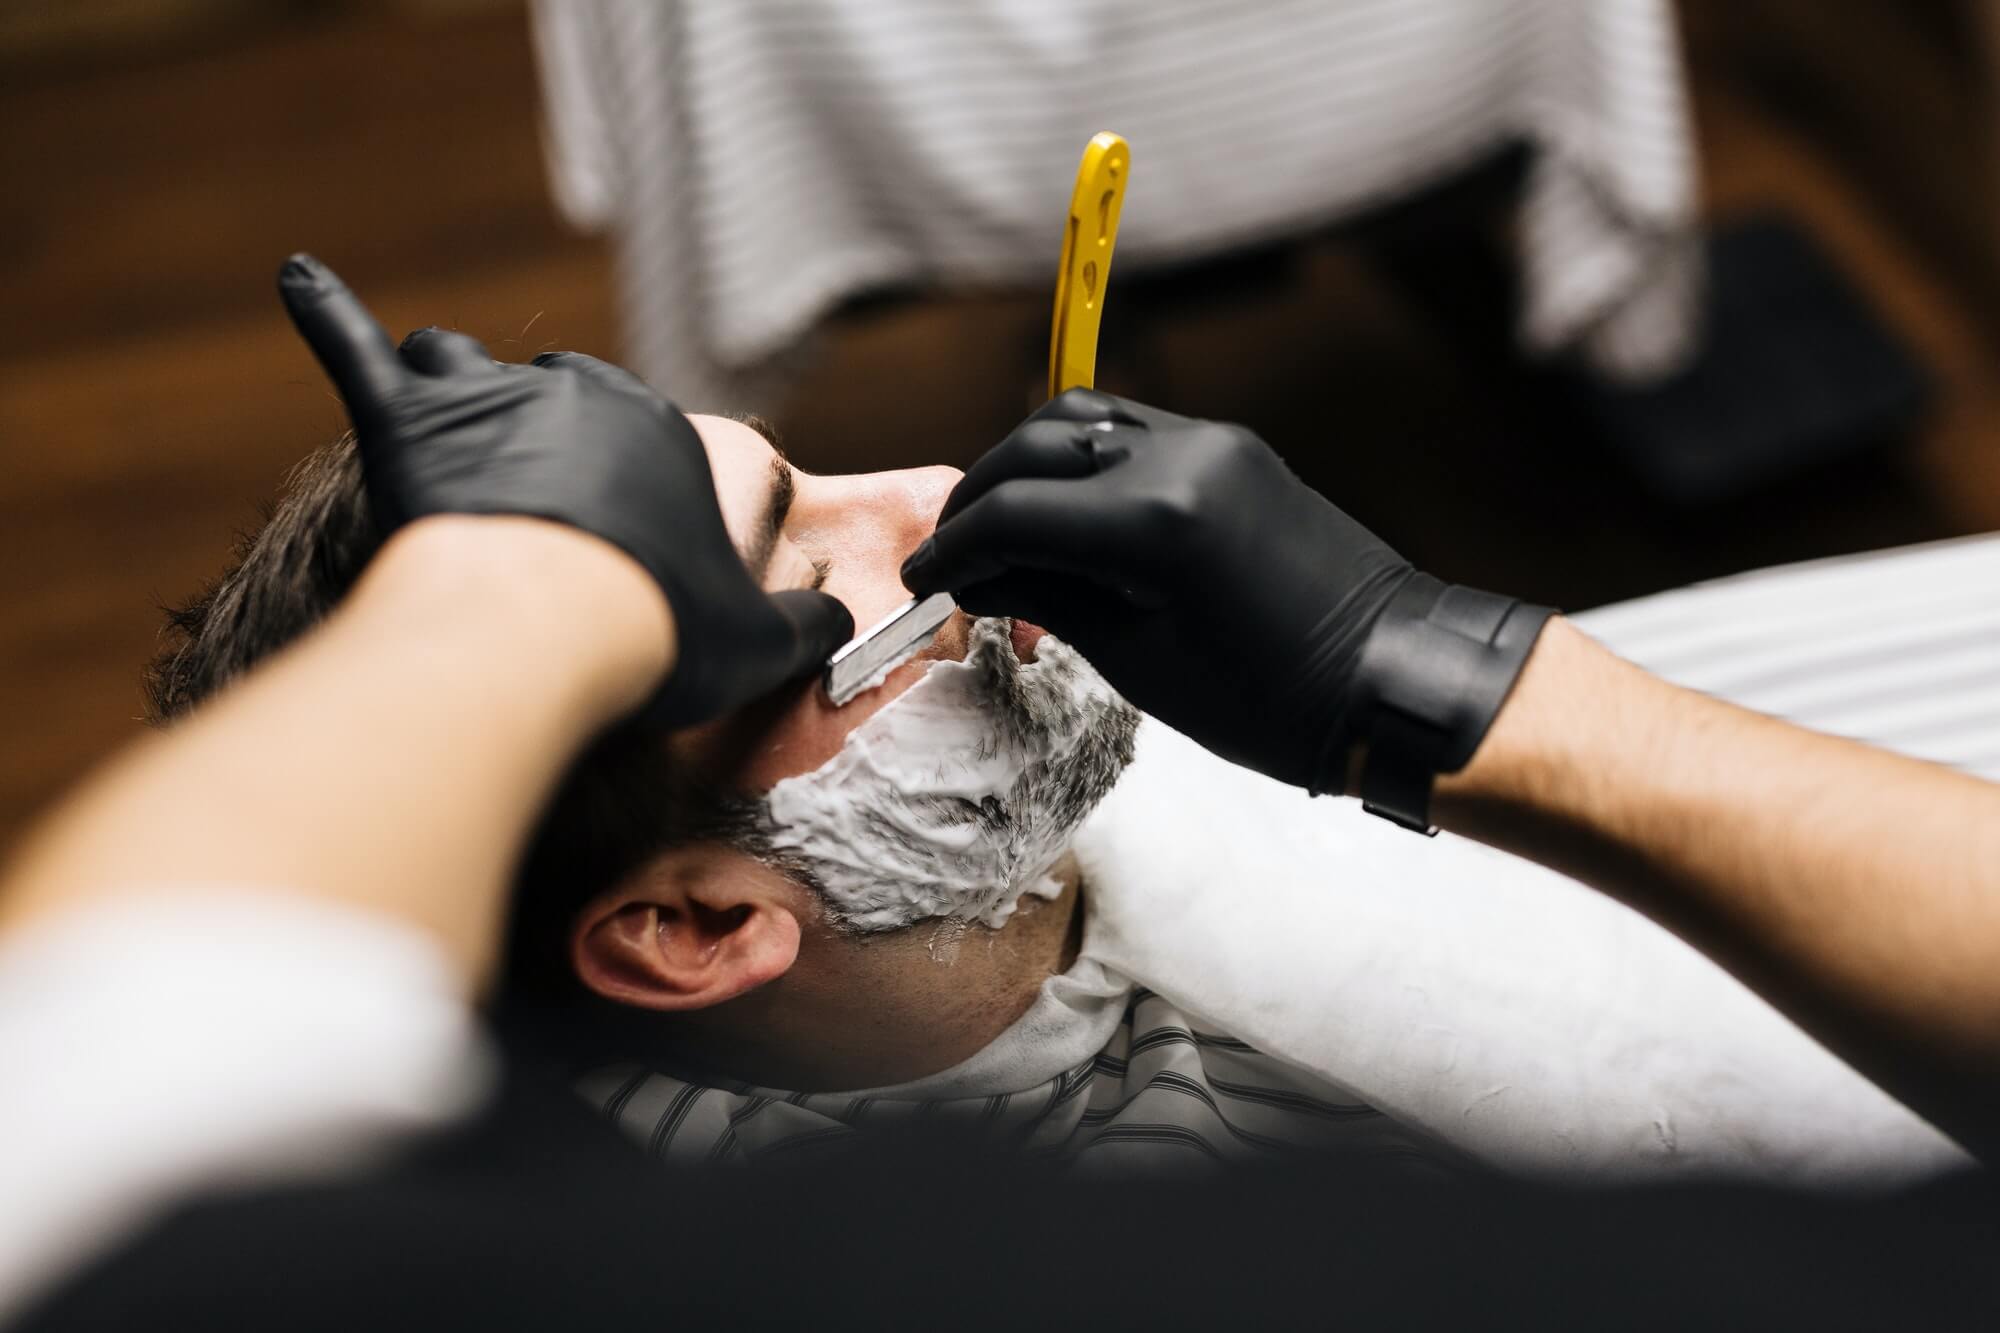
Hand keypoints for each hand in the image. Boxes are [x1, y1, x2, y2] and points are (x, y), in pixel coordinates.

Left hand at [277, 254, 850, 726]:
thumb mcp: (757, 644)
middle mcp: (572, 392)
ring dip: (448, 387)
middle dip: (535, 428)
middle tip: (523, 500)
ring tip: (438, 424)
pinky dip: (325, 310)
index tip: (608, 538)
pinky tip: (298, 280)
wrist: (543, 627)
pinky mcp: (406, 421)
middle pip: (548, 388)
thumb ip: (806, 628)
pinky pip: (353, 344)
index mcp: (656, 433)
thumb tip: (840, 624)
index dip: (617, 481)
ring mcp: (484, 398)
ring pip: (455, 362)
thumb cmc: (656, 633)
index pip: (635, 429)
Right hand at [901, 390, 1550, 809]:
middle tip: (951, 556)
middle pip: (1035, 447)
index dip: (954, 549)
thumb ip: (1052, 604)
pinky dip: (1079, 465)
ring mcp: (1211, 443)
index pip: (1015, 515)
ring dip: (1025, 467)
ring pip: (1080, 421)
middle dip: (979, 498)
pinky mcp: (1231, 448)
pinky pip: (1131, 433)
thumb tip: (980, 577)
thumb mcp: (1145, 665)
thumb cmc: (1278, 703)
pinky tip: (1064, 515)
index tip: (923, 582)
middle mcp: (1182, 459)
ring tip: (999, 528)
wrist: (1394, 679)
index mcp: (1158, 525)